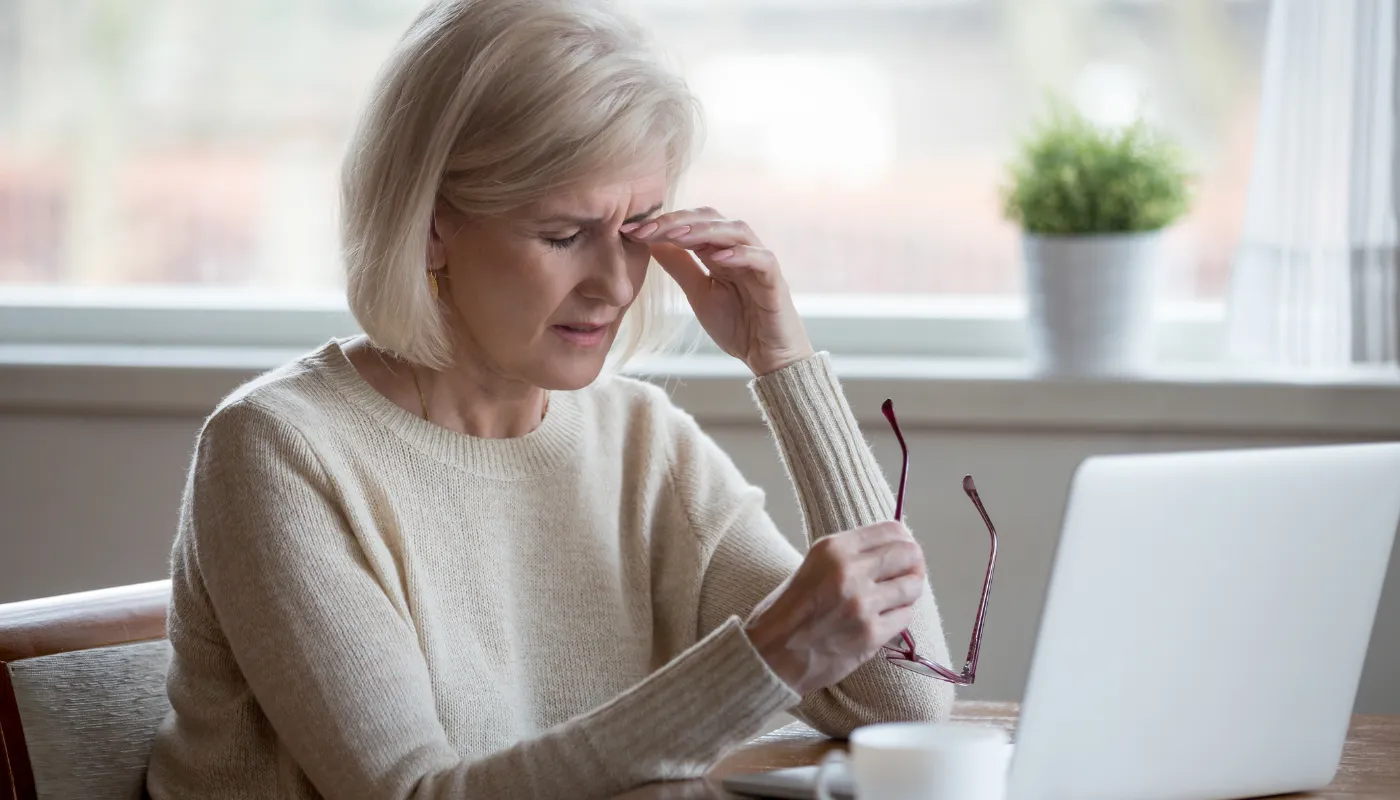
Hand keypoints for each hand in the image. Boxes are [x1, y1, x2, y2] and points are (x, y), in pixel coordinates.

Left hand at [622, 207, 814, 375]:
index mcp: (720, 251)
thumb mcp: (699, 294)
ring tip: (678, 235)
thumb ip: (681, 267)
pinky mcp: (776, 281)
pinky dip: (741, 254)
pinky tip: (718, 257)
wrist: (767, 358)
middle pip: (712, 218)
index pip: (692, 224)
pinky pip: (762, 259)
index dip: (663, 224)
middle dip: (677, 221)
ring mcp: (759, 262)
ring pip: (736, 231)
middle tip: (647, 229)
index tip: (630, 231)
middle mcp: (740, 250)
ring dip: (705, 230)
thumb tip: (652, 242)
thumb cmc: (738, 325)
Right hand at [743, 522, 925, 695]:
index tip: (903, 549)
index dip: (903, 539)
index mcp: (833, 548)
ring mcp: (862, 604)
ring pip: (912, 586)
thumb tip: (893, 549)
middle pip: (909, 554)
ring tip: (897, 596)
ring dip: (909, 590)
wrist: (772, 654)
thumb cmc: (789, 609)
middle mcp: (850, 571)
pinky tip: (886, 617)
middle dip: (913, 563)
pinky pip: (905, 616)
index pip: (891, 530)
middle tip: (908, 572)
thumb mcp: (814, 565)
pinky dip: (900, 615)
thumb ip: (851, 556)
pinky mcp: (871, 634)